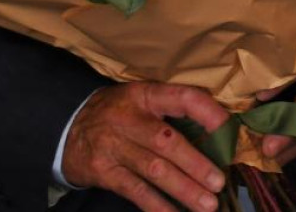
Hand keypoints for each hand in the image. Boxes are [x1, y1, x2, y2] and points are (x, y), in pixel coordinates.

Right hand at [60, 82, 230, 211]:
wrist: (67, 128)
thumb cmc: (118, 112)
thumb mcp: (141, 98)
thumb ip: (172, 109)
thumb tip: (217, 132)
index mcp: (145, 95)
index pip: (182, 98)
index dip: (207, 112)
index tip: (228, 129)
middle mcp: (129, 119)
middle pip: (167, 142)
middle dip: (196, 165)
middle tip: (219, 183)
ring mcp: (114, 147)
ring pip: (154, 170)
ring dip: (184, 190)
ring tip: (207, 205)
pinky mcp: (104, 172)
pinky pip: (135, 191)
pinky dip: (156, 205)